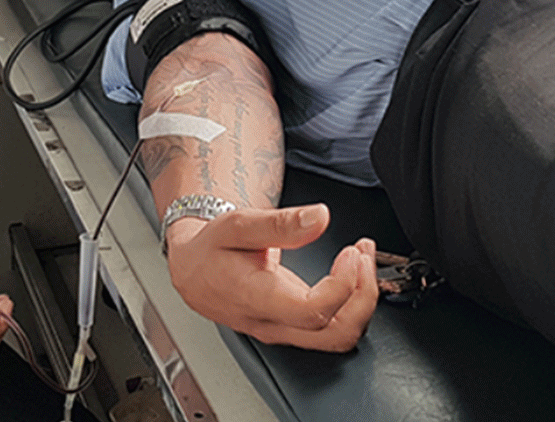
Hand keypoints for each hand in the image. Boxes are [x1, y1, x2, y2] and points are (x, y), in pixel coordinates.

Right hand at [165, 203, 376, 351]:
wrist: (191, 270)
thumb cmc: (211, 249)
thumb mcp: (238, 224)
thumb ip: (281, 223)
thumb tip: (320, 217)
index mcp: (257, 299)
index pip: (314, 311)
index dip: (343, 284)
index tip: (350, 252)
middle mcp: (273, 324)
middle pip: (337, 333)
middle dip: (363, 295)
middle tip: (361, 256)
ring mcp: (284, 332)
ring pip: (340, 337)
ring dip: (361, 301)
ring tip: (360, 260)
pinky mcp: (292, 329)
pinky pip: (333, 329)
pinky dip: (351, 303)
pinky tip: (350, 274)